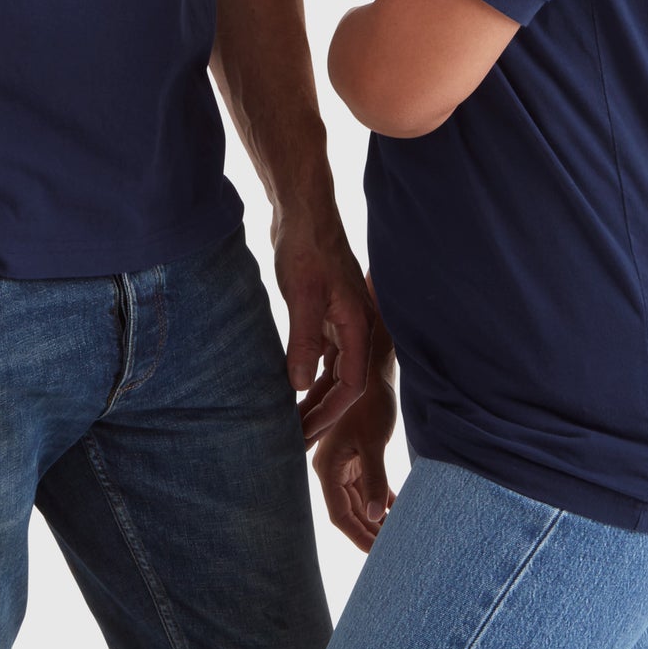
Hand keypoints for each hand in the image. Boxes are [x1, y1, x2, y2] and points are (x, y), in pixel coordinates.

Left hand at [273, 210, 371, 443]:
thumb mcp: (302, 295)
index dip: (329, 412)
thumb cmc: (306, 246)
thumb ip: (303, 341)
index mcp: (358, 325)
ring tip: (291, 421)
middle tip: (294, 437)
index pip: (351, 384)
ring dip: (314, 396)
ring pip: (333, 371)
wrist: (302, 210)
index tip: (304, 432)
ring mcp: (342, 320)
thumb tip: (297, 385)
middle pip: (344, 383)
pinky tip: (289, 386)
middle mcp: (356, 326)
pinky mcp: (326, 312)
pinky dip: (308, 373)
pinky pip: (322, 354)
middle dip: (321, 412)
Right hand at [312, 367, 396, 550]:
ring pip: (360, 502)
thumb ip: (374, 480)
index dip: (359, 537)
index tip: (380, 554)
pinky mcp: (358, 457)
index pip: (340, 515)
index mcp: (327, 467)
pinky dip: (382, 500)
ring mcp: (344, 463)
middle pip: (350, 512)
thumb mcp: (372, 443)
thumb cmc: (370, 403)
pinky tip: (397, 512)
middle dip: (370, 532)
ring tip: (398, 535)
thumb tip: (376, 516)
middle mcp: (331, 468)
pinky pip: (368, 487)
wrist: (375, 371)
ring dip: (376, 518)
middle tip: (393, 551)